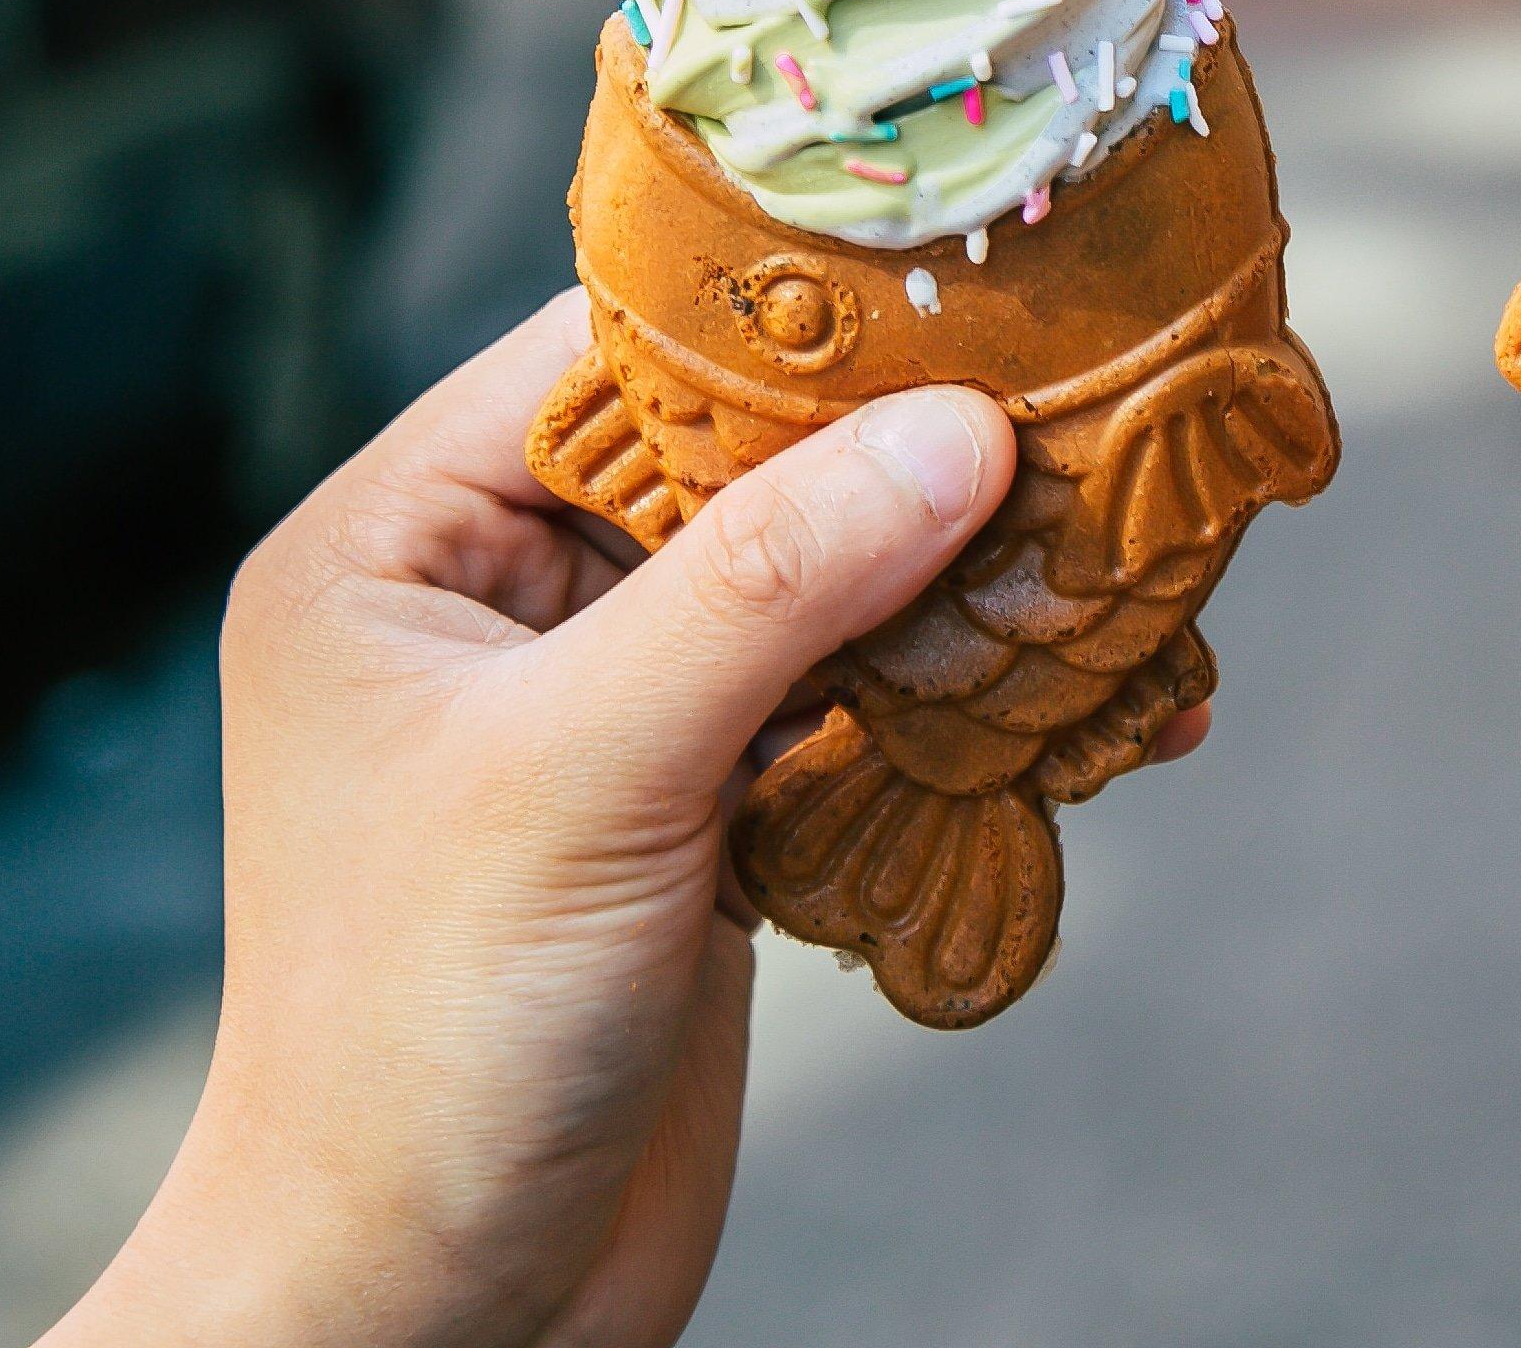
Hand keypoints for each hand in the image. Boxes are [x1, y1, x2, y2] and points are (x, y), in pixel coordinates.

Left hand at [50, 293, 1202, 1347]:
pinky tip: (1089, 708)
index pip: (608, 355)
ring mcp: (612, 712)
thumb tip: (958, 430)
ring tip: (1119, 558)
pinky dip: (963, 706)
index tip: (960, 277)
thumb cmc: (423, 1042)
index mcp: (401, 545)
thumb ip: (771, 587)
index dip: (780, 314)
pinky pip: (853, 708)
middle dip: (904, 452)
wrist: (422, 1318)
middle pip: (738, 462)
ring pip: (817, 584)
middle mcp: (501, 605)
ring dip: (960, 582)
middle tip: (1085, 408)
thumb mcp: (586, 777)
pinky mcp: (704, 813)